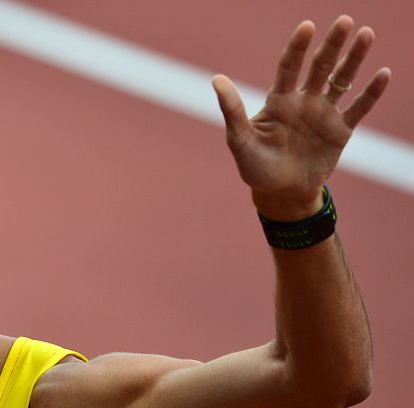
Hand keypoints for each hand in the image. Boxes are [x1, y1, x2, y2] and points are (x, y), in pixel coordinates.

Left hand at [212, 15, 390, 219]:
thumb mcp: (239, 140)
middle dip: (332, 44)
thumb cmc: (255, 167)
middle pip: (320, 66)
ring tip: (366, 35)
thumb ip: (232, 110)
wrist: (279, 194)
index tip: (306, 27)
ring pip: (342, 80)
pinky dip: (370, 93)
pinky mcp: (340, 131)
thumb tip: (216, 79)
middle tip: (344, 21)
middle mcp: (303, 101)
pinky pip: (358, 108)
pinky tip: (383, 74)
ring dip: (354, 59)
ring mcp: (323, 114)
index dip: (297, 47)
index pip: (289, 67)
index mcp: (279, 100)